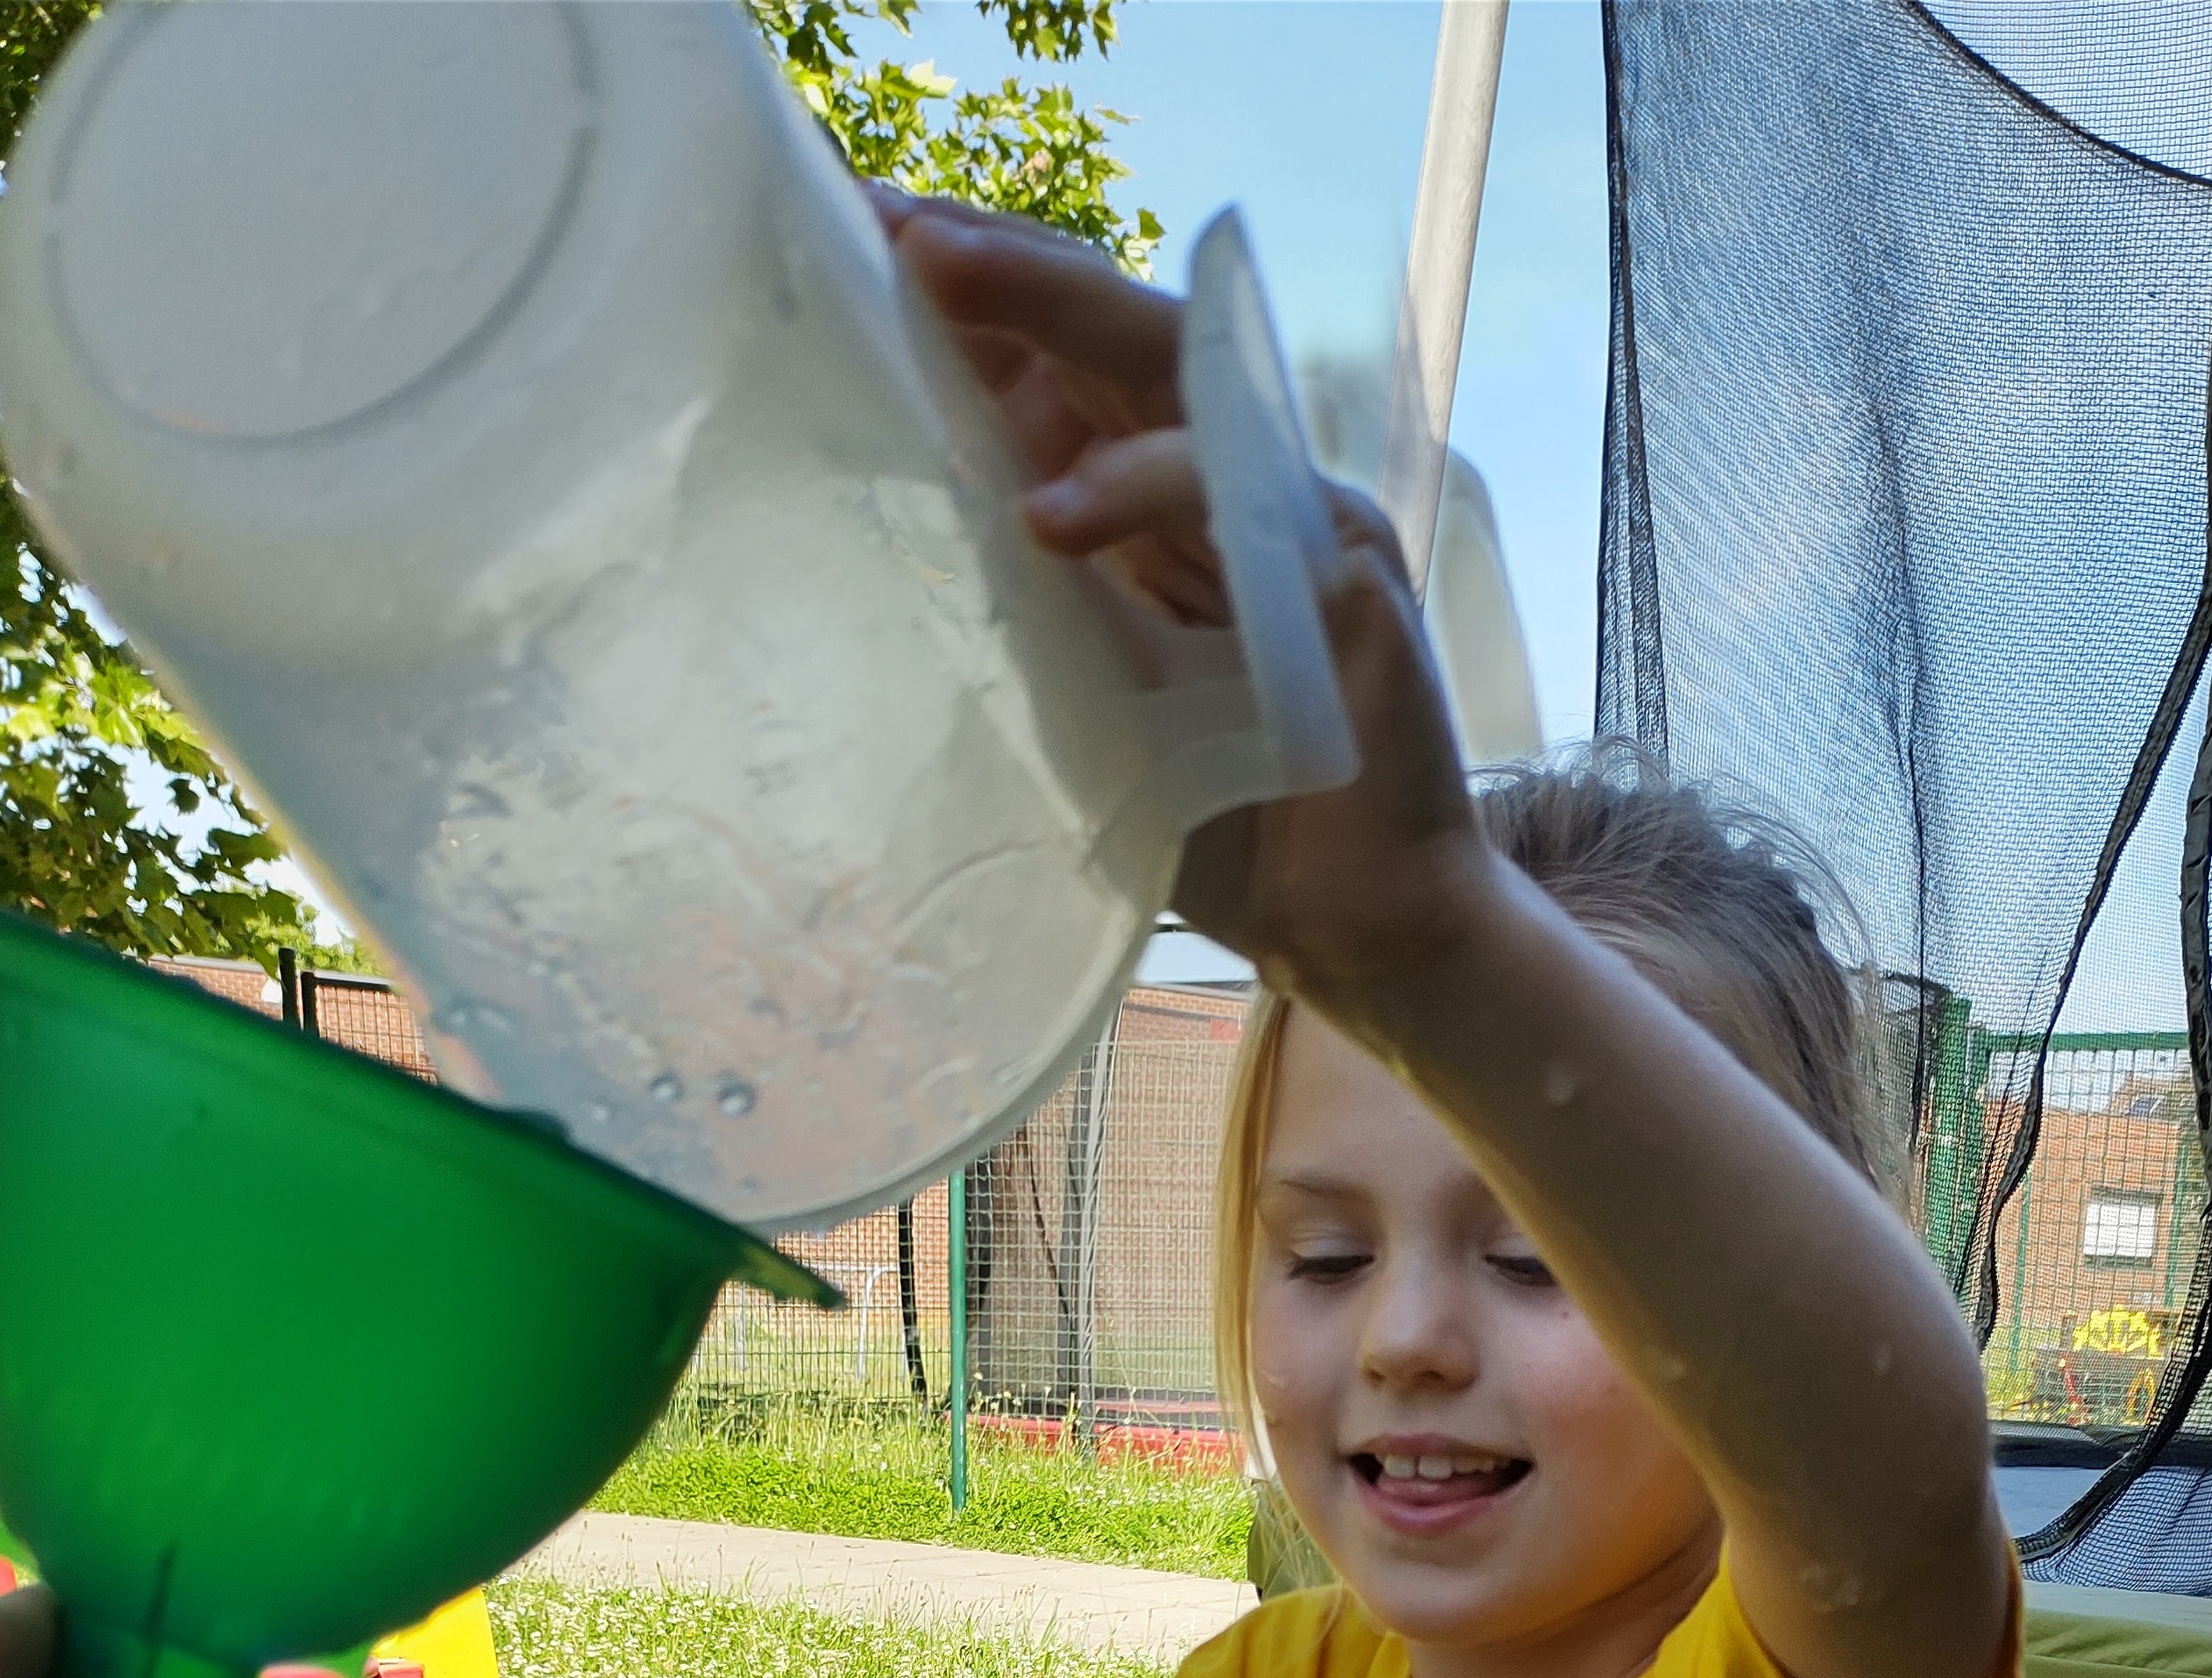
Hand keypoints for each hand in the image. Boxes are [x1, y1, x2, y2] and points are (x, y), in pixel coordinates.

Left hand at [879, 195, 1488, 1005]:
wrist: (1347, 926)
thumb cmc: (1221, 818)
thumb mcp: (1085, 687)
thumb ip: (1030, 591)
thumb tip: (916, 492)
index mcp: (1167, 500)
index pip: (1067, 365)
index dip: (977, 303)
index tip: (864, 238)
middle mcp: (1236, 480)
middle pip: (1114, 331)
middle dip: (1000, 267)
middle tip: (893, 218)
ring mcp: (1297, 511)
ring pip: (1173, 363)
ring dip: (1050, 314)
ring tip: (939, 280)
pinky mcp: (1344, 569)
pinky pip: (1233, 492)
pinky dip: (1140, 487)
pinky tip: (1050, 514)